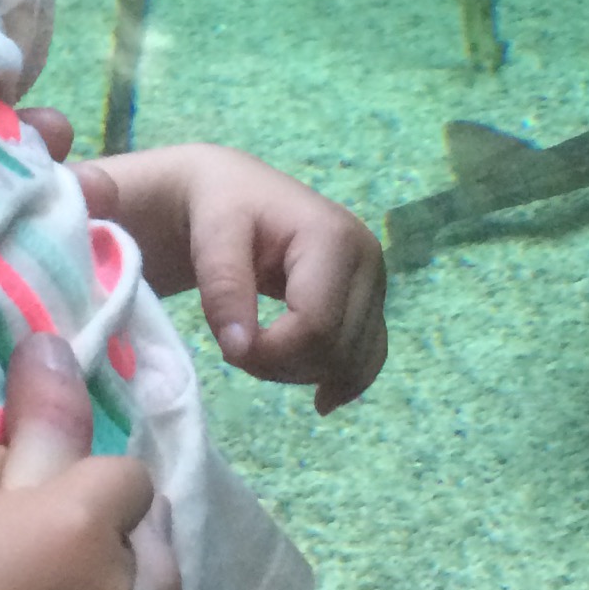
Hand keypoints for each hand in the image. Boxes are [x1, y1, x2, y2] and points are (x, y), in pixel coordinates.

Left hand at [83, 143, 387, 416]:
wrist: (235, 192)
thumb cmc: (221, 208)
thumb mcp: (212, 237)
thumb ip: (224, 288)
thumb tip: (241, 348)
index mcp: (335, 238)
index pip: (315, 326)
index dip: (271, 353)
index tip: (228, 347)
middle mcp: (368, 260)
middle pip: (336, 350)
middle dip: (282, 365)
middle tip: (238, 346)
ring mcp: (375, 283)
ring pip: (351, 362)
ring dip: (301, 373)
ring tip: (262, 350)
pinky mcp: (372, 302)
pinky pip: (369, 359)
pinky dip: (343, 381)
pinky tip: (321, 397)